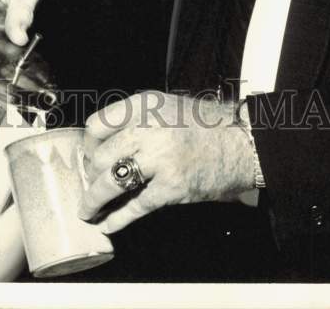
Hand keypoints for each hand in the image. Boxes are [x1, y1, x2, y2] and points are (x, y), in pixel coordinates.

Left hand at [79, 91, 254, 233]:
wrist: (242, 142)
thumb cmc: (205, 125)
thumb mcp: (166, 107)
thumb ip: (137, 119)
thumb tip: (107, 144)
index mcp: (143, 105)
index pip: (97, 125)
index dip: (88, 146)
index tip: (89, 158)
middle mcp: (147, 128)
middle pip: (100, 156)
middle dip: (91, 176)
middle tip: (92, 185)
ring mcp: (159, 158)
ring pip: (111, 183)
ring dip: (94, 200)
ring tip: (87, 211)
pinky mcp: (172, 186)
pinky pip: (135, 205)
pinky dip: (118, 218)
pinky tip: (109, 224)